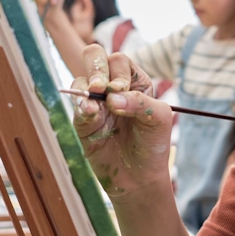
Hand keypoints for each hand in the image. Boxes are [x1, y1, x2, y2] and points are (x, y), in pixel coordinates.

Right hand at [72, 44, 172, 199]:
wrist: (139, 178)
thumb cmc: (153, 145)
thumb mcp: (159, 119)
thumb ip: (140, 102)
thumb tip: (111, 98)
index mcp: (134, 81)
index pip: (119, 60)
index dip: (118, 72)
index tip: (121, 90)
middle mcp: (112, 87)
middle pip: (94, 57)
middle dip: (95, 67)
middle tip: (100, 87)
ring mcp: (95, 102)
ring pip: (80, 80)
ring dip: (85, 87)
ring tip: (94, 106)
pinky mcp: (83, 121)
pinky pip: (75, 106)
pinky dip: (80, 106)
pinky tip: (89, 114)